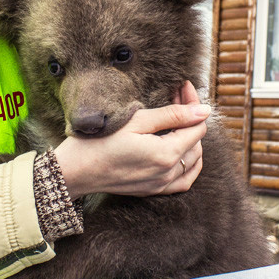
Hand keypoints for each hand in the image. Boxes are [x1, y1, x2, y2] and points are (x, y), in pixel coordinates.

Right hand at [53, 81, 208, 199]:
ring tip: (176, 120)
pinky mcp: (153, 190)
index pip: (197, 127)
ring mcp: (161, 185)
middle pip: (196, 142)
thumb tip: (203, 111)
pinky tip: (181, 151)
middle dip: (191, 118)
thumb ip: (172, 115)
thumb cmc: (99, 141)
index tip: (182, 88)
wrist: (75, 171)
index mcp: (166, 154)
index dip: (193, 105)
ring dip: (190, 138)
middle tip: (176, 96)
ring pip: (193, 161)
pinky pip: (183, 180)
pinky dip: (188, 164)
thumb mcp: (136, 121)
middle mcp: (168, 173)